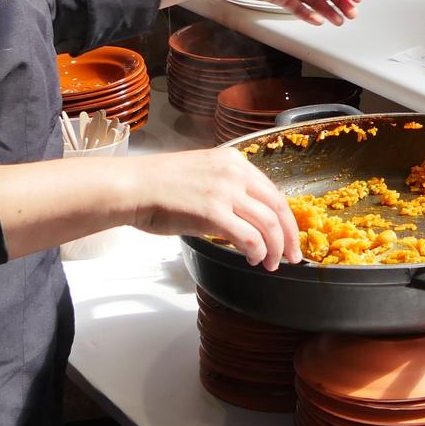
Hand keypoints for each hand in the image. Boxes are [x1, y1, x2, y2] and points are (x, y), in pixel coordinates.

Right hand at [123, 149, 299, 270]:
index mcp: (234, 161)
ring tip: (271, 264)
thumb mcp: (202, 173)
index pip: (273, 192)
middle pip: (278, 208)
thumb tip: (245, 214)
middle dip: (289, 236)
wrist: (132, 187)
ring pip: (268, 224)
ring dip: (275, 248)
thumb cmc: (158, 185)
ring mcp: (224, 191)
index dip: (286, 219)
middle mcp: (234, 173)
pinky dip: (257, 251)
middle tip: (293, 257)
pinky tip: (254, 259)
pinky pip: (249, 237)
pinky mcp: (213, 212)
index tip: (290, 236)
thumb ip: (227, 188)